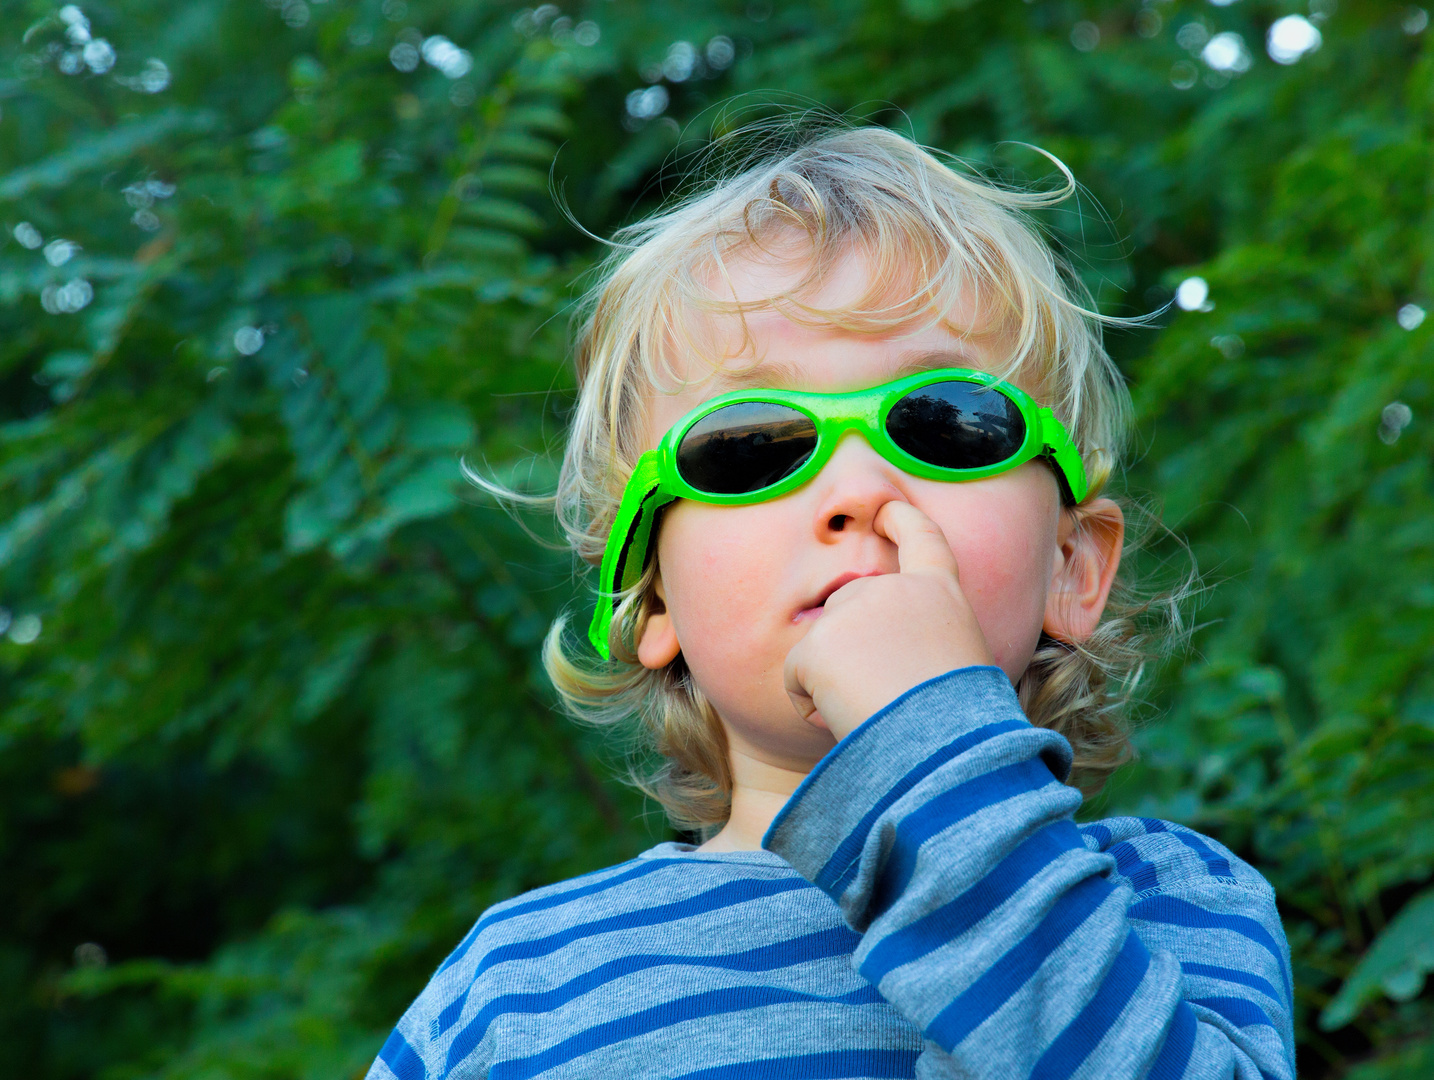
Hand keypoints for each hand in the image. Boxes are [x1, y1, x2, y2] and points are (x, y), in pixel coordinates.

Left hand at [783, 501, 995, 740]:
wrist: (946, 746)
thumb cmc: (964, 723)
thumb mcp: (963, 664)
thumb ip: (927, 642)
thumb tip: (898, 666)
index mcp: (941, 592)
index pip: (921, 538)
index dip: (901, 519)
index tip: (887, 510)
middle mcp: (895, 588)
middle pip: (850, 606)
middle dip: (852, 646)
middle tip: (886, 695)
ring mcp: (852, 610)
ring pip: (823, 646)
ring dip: (835, 680)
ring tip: (874, 711)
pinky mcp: (818, 643)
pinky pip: (796, 677)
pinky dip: (810, 704)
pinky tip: (842, 718)